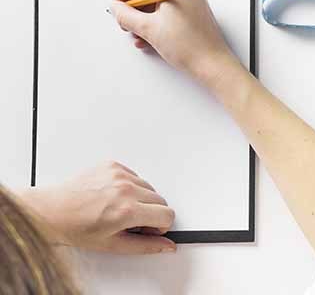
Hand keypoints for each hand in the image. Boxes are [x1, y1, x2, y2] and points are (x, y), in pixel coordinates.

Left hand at [20, 161, 175, 253]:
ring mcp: (119, 174)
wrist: (50, 210)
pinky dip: (130, 187)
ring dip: (141, 199)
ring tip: (119, 208)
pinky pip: (135, 176)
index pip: (167, 214)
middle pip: (161, 200)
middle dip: (152, 213)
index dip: (161, 226)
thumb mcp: (112, 244)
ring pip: (149, 187)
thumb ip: (145, 245)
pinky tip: (113, 196)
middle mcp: (125, 189)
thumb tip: (166, 245)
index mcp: (127, 211)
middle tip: (132, 222)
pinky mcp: (113, 165)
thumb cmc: (74, 227)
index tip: (150, 229)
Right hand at [109, 0, 236, 86]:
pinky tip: (148, 35)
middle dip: (134, 3)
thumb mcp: (148, 28)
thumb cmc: (190, 46)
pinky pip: (167, 4)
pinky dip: (155, 18)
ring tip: (138, 33)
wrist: (212, 63)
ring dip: (143, 14)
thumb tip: (116, 8)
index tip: (121, 5)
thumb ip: (125, 14)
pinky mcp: (193, 5)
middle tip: (127, 21)